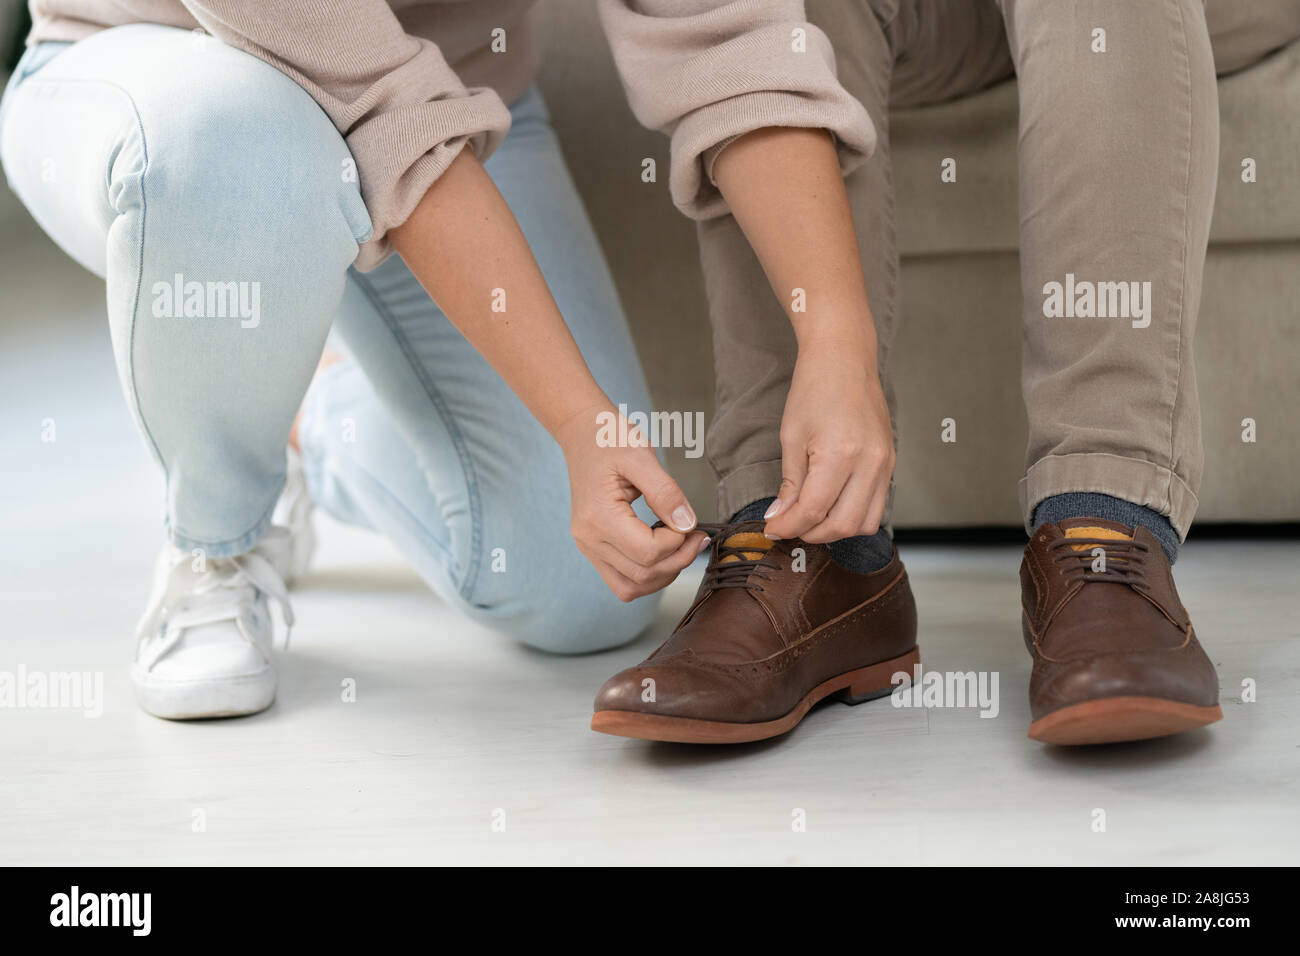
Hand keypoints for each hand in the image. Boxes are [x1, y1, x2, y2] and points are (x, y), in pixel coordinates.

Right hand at [556, 403, 709, 601]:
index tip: (691, 523)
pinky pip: (621, 581)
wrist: (582, 434)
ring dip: (663, 575)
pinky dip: (647, 575)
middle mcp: (588, 539)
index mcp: (598, 516)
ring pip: (630, 587)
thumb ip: (666, 492)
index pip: (648, 552)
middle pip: (642, 575)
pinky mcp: (593, 549)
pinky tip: (662, 552)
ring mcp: (588, 547)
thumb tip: (687, 526)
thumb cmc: (610, 439)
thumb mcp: (642, 456)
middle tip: (696, 537)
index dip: (677, 543)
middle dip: (677, 561)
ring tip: (681, 548)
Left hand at [763, 340, 893, 542]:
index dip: (790, 526)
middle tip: (789, 525)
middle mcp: (869, 462)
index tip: (773, 528)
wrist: (845, 358)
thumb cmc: (814, 389)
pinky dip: (854, 514)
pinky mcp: (890, 462)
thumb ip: (790, 483)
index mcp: (839, 454)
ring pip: (866, 523)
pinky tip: (832, 505)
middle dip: (811, 533)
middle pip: (843, 524)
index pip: (814, 510)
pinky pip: (877, 505)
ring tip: (811, 518)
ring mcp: (885, 463)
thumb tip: (781, 517)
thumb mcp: (791, 437)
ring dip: (836, 529)